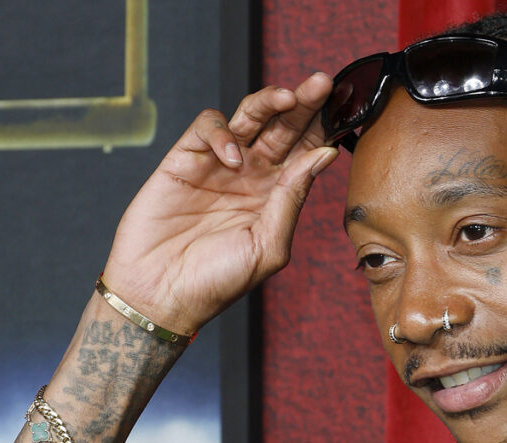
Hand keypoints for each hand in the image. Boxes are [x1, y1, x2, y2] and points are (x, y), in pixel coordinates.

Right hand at [101, 73, 338, 334]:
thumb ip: (293, 198)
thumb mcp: (269, 244)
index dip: (323, 129)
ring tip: (286, 98)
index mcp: (278, 197)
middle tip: (321, 84)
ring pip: (248, 117)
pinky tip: (232, 158)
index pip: (306, 152)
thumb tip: (325, 155)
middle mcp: (252, 176)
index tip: (344, 110)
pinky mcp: (184, 160)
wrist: (161, 294)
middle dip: (304, 103)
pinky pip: (207, 127)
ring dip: (268, 102)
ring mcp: (219, 166)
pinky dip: (221, 133)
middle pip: (283, 127)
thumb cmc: (218, 282)